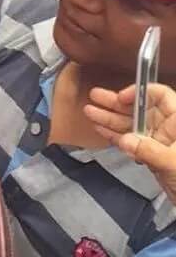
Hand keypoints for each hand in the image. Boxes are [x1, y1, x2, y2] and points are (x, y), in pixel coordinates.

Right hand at [85, 84, 175, 205]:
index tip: (122, 98)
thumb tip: (126, 140)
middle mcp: (167, 127)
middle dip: (116, 103)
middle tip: (95, 96)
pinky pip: (129, 141)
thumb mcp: (173, 163)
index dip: (140, 93)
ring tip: (90, 111)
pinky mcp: (149, 154)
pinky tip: (100, 129)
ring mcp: (157, 141)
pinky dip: (115, 136)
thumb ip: (149, 150)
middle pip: (140, 109)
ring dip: (110, 118)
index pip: (160, 96)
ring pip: (131, 125)